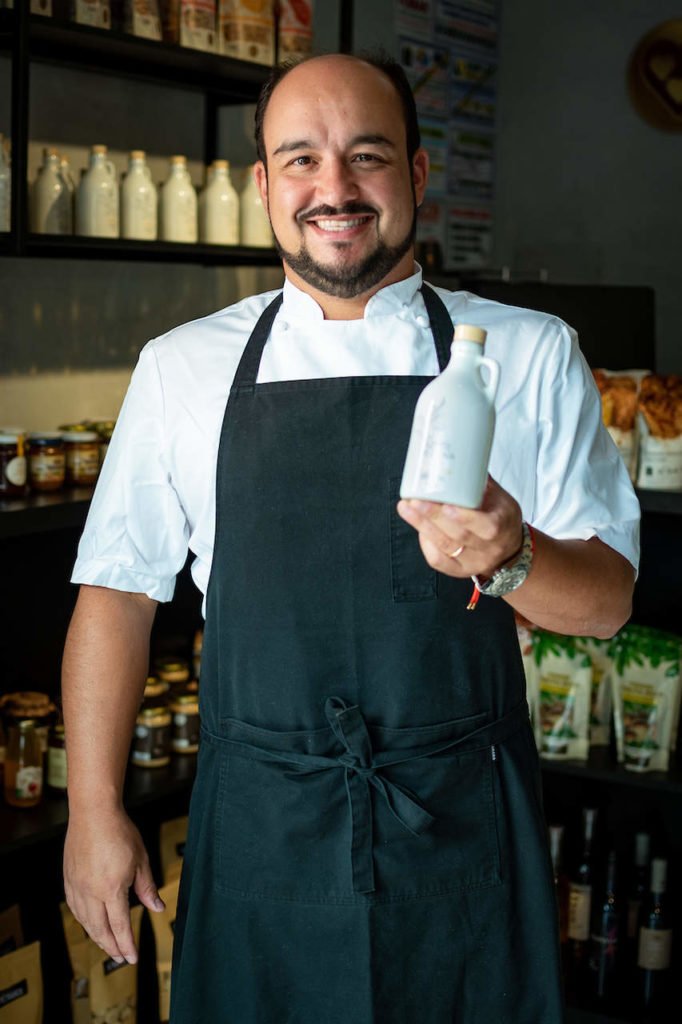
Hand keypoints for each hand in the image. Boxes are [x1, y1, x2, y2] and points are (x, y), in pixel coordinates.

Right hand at [63, 807, 164, 963]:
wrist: (93, 813)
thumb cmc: (119, 832)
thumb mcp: (141, 859)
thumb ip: (147, 887)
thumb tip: (157, 907)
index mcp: (111, 888)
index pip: (120, 925)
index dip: (126, 944)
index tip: (132, 958)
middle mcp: (91, 892)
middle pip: (100, 929)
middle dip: (111, 946)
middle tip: (121, 957)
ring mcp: (77, 886)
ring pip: (85, 922)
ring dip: (97, 936)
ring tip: (108, 944)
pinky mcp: (68, 879)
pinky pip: (75, 908)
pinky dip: (84, 921)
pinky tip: (90, 923)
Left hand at [396, 475, 523, 580]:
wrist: (510, 548)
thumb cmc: (501, 516)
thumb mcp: (501, 497)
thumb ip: (480, 482)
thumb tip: (457, 454)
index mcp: (503, 527)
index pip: (487, 527)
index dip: (465, 518)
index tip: (447, 505)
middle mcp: (489, 548)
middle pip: (458, 537)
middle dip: (433, 518)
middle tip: (414, 500)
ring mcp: (474, 562)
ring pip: (445, 548)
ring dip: (422, 526)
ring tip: (407, 508)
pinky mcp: (459, 570)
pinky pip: (438, 560)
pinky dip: (425, 543)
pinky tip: (417, 525)